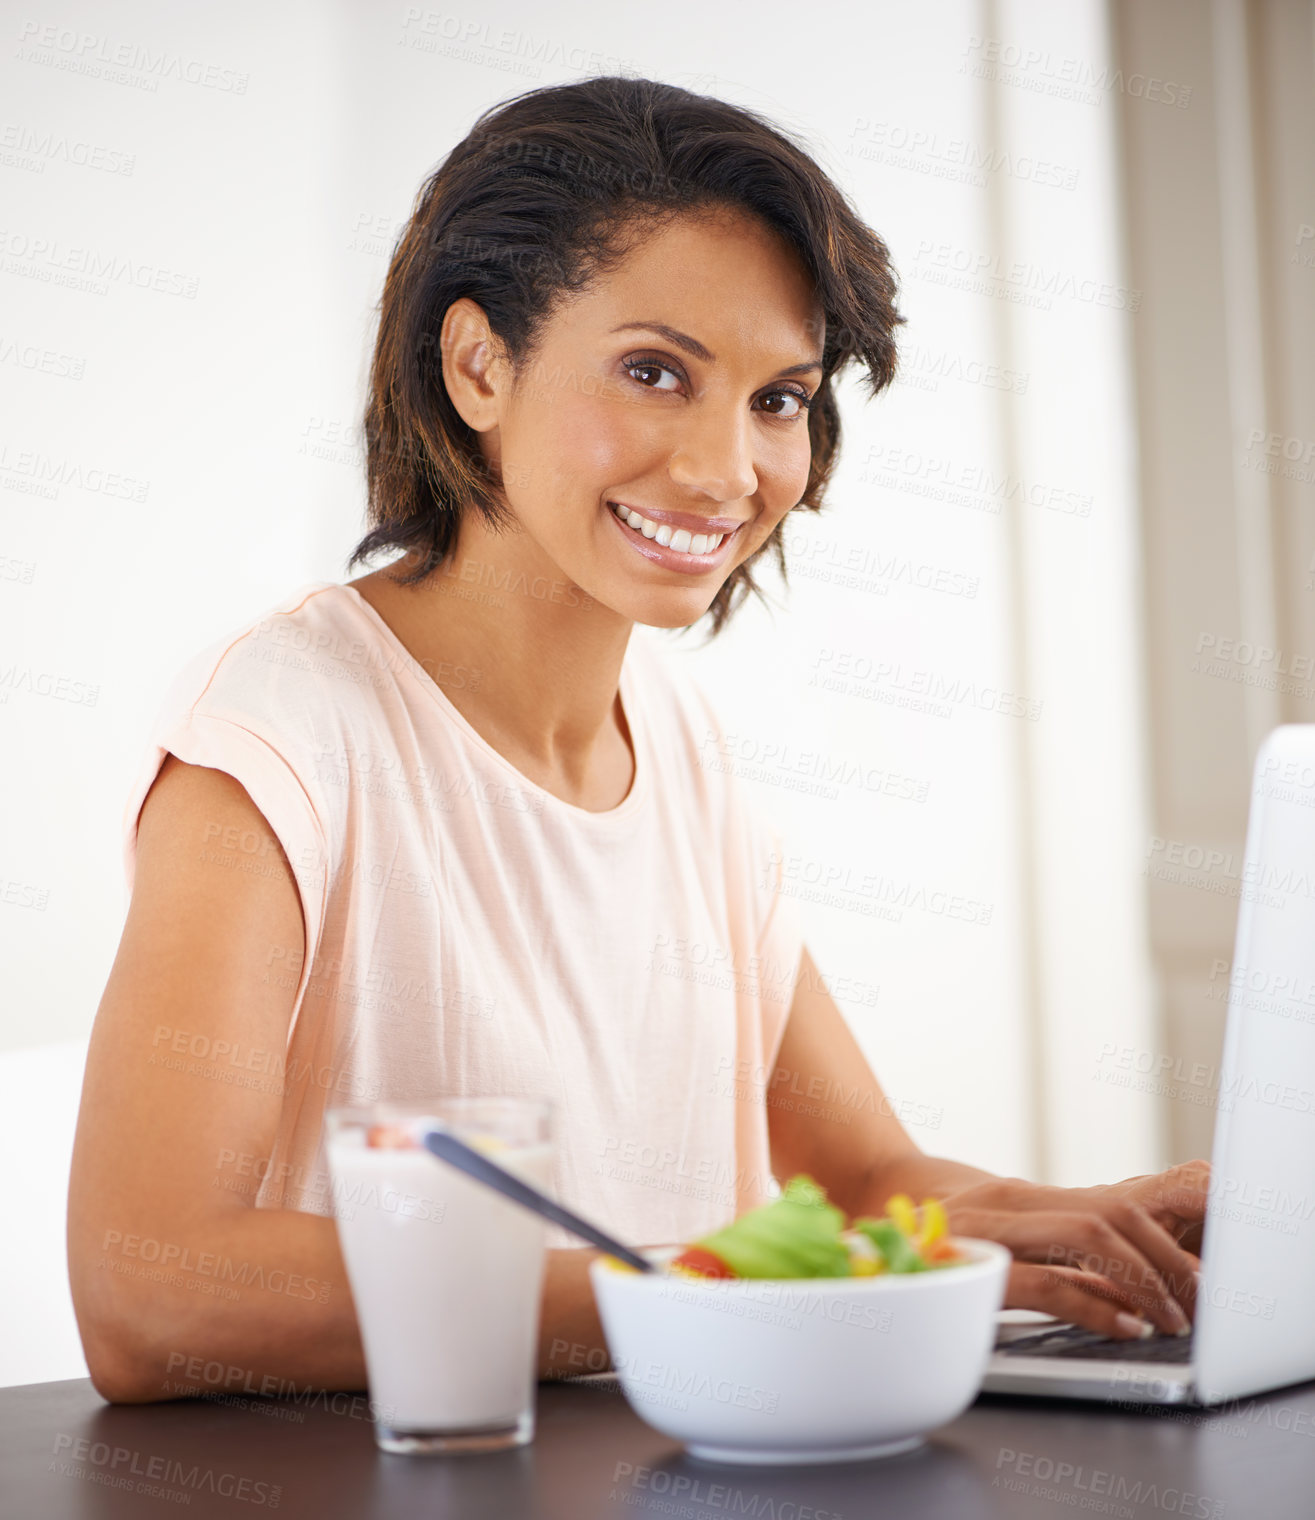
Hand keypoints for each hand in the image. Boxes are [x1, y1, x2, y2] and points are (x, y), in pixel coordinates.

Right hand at [939, 1160, 1209, 1339]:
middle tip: (1196, 1302)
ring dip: (1146, 1280)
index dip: (1165, 1243)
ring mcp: (982, 1230)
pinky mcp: (966, 1267)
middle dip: (1167, 1262)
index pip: (1112, 1206)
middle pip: (1111, 1215)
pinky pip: (1045, 1282)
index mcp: (1015, 1201)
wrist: (838, 1250)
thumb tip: (1122, 1292)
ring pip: (1089, 1235)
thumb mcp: (993, 1253)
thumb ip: (1050, 1265)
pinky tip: (1124, 1326)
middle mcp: (1002, 1205)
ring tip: (1170, 1318)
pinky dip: (1096, 1306)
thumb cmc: (917, 1257)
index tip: (1195, 1280)